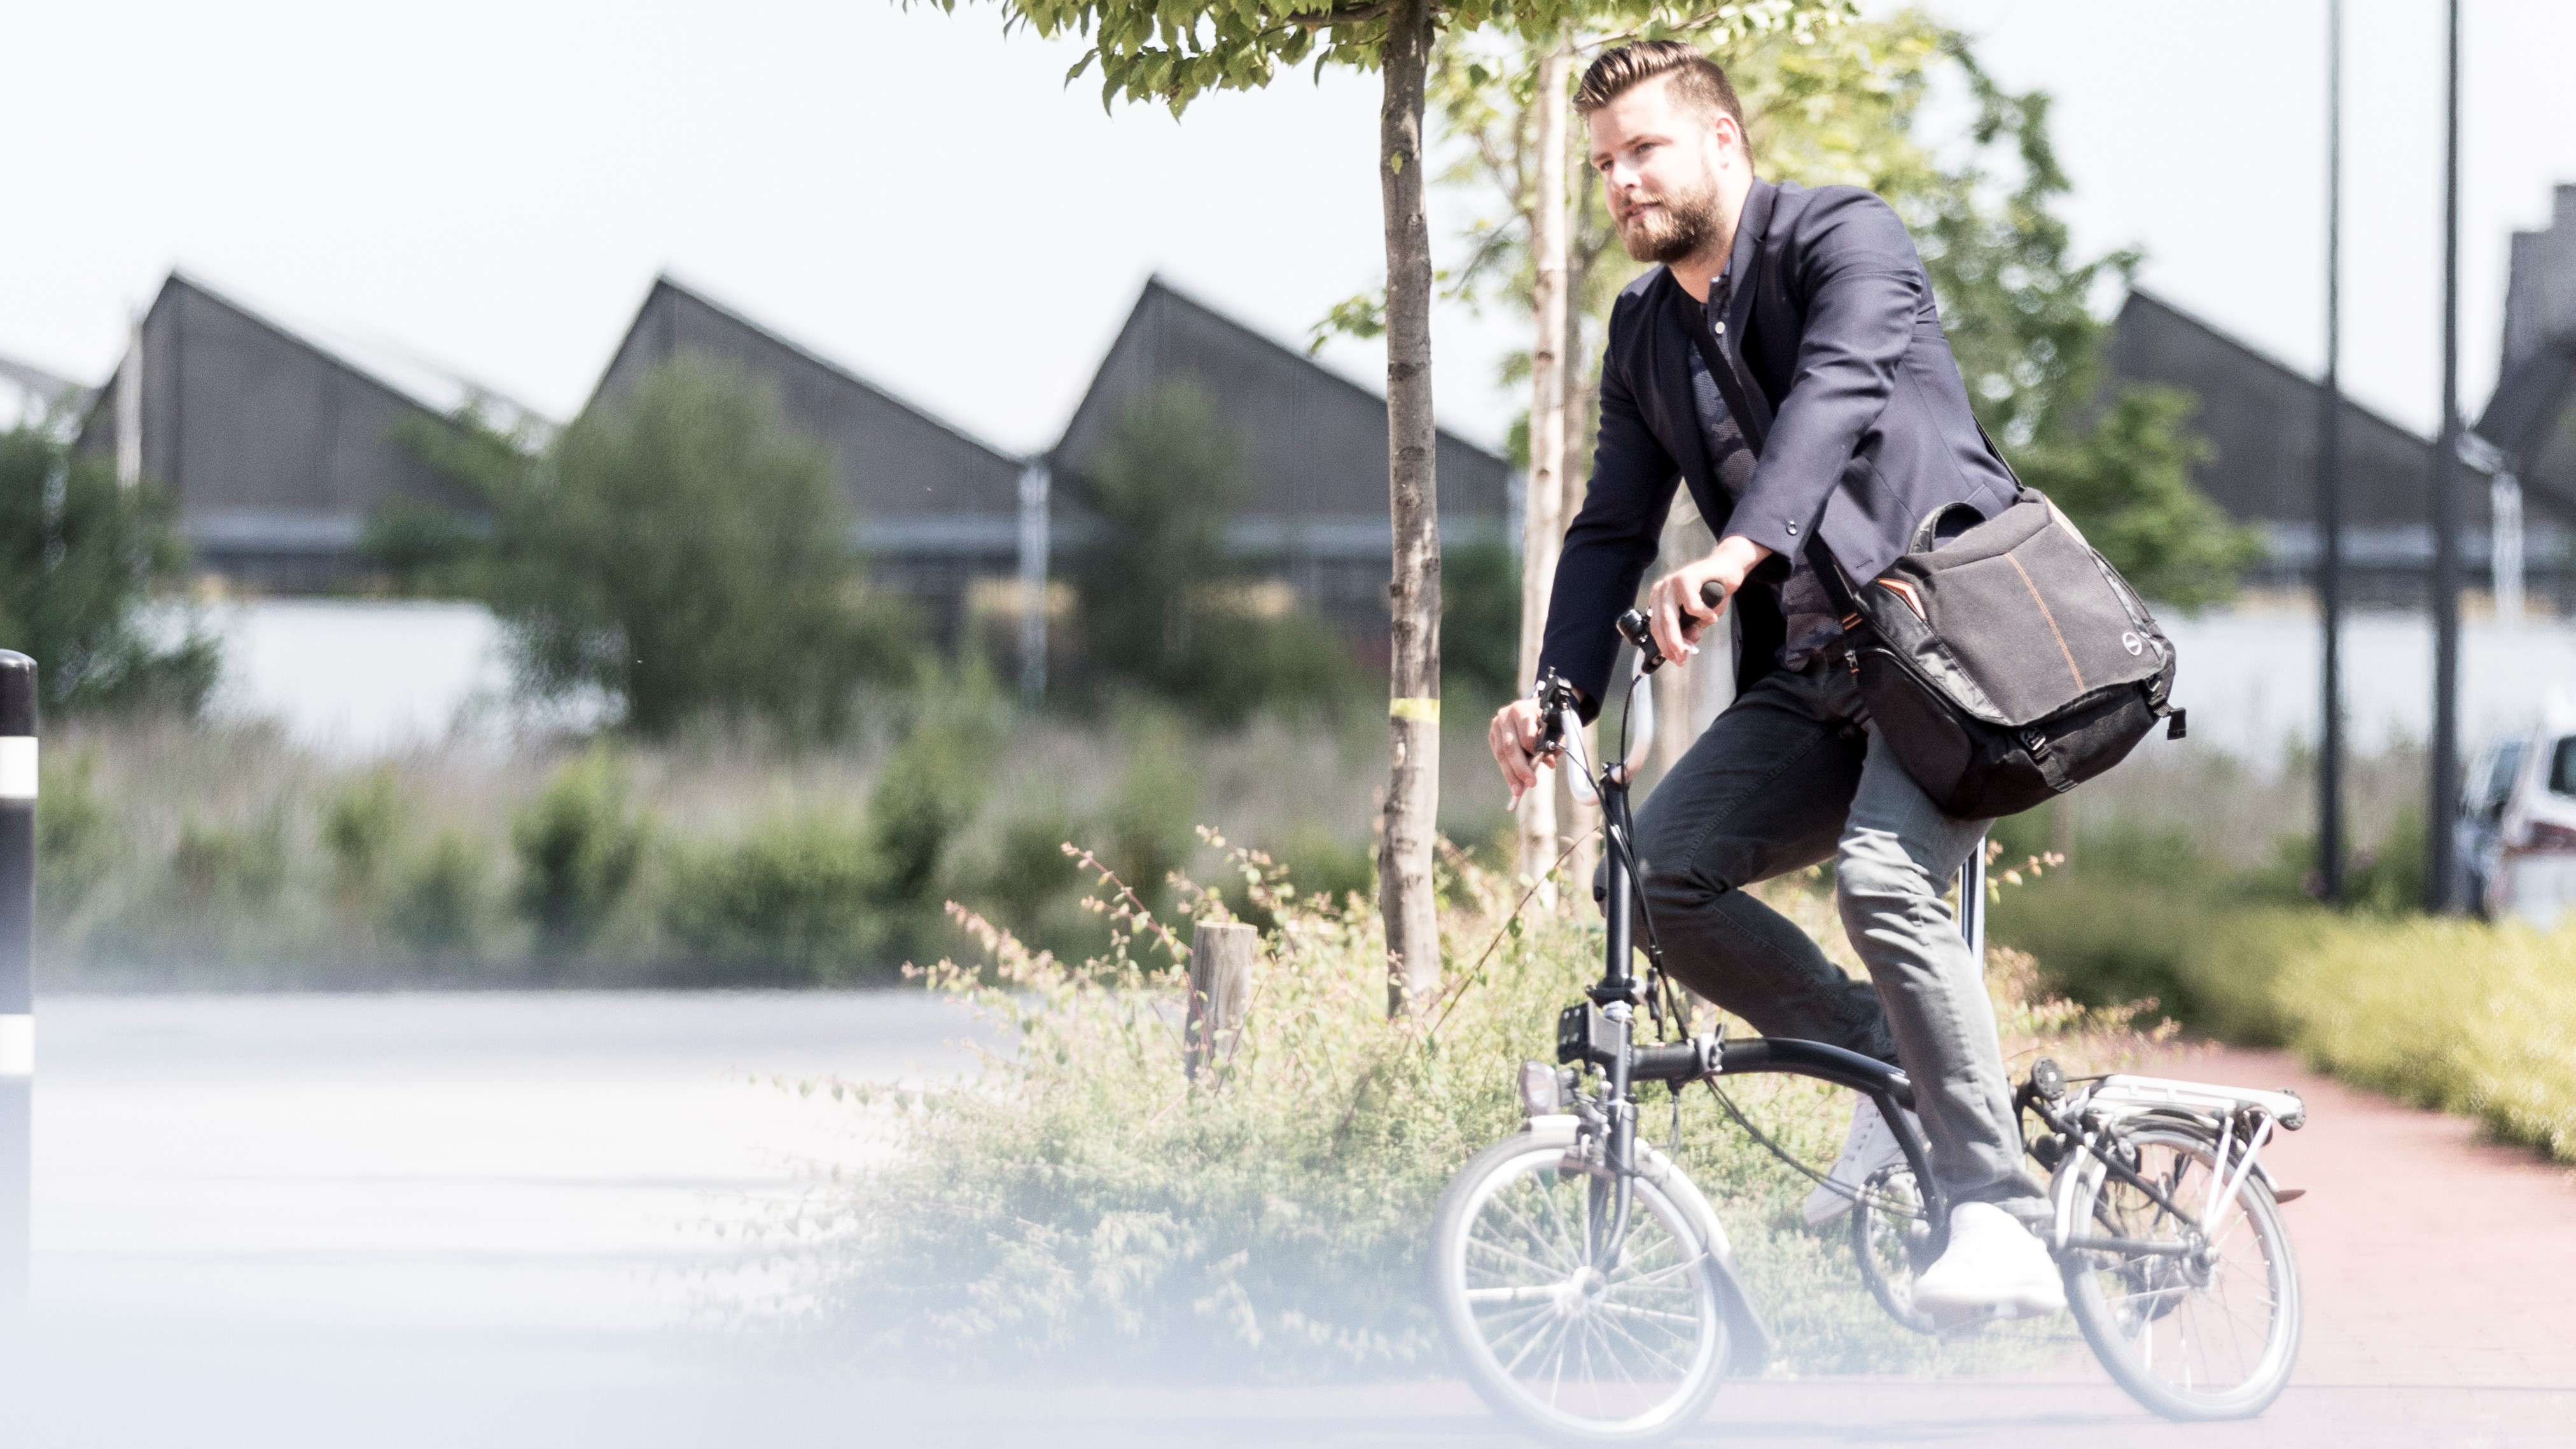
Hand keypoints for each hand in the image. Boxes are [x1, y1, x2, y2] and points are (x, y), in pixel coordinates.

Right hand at [1490, 697, 1550, 806]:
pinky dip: (1507, 770)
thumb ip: (1553, 743)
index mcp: (1522, 709)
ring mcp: (1497, 725)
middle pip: (1510, 747)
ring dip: (1511, 775)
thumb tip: (1549, 762)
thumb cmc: (1547, 719)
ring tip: (1518, 791)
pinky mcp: (1493, 735)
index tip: (1542, 763)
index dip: (1534, 751)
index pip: (1526, 735)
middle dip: (1520, 768)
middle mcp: (1505, 715)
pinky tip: (1513, 783)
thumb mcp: (1554, 727)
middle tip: (1530, 784)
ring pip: (1502, 754)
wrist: (1535, 708)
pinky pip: (1498, 756)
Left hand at [1646, 535, 1771, 663]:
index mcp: (1660, 599)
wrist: (1728, 568)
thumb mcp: (1699, 617)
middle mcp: (1661, 590)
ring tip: (1692, 644)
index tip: (1674, 659)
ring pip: (1670, 618)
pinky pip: (1692, 606)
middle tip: (1681, 658)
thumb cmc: (1712, 592)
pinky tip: (1712, 616)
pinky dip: (1703, 615)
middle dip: (1670, 645)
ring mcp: (1672, 583)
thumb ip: (1691, 629)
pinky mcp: (1686, 578)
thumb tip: (1686, 646)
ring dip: (1680, 636)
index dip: (1664, 646)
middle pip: (1660, 624)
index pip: (1656, 627)